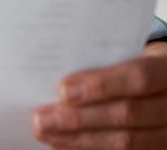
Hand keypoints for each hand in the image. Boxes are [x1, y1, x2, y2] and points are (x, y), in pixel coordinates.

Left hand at [32, 42, 166, 148]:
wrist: (166, 85)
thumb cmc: (139, 66)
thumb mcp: (129, 55)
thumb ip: (103, 65)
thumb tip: (61, 84)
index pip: (139, 78)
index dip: (101, 85)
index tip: (62, 89)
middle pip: (128, 114)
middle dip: (79, 118)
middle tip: (41, 118)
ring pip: (127, 142)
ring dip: (79, 139)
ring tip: (45, 132)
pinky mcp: (158, 148)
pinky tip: (64, 144)